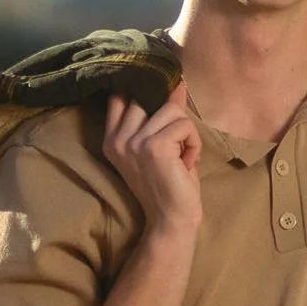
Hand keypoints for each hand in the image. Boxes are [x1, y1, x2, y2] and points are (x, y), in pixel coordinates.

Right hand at [102, 87, 202, 238]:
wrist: (171, 221)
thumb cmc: (168, 185)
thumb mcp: (158, 146)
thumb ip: (160, 117)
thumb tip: (177, 84)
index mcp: (112, 139)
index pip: (120, 95)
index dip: (142, 86)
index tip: (160, 89)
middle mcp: (118, 139)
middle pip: (149, 96)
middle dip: (173, 116)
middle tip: (177, 146)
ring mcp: (134, 142)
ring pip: (171, 109)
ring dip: (186, 133)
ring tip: (183, 157)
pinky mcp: (155, 146)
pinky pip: (185, 125)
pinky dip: (194, 143)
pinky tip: (188, 163)